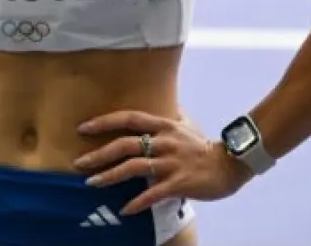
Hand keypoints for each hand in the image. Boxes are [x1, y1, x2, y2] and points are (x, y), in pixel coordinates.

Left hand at [74, 110, 253, 215]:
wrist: (232, 165)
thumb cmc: (204, 145)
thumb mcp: (186, 124)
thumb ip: (171, 113)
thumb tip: (167, 101)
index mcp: (163, 125)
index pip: (128, 118)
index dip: (104, 122)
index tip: (82, 128)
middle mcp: (164, 142)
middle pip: (125, 145)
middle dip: (99, 154)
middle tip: (78, 163)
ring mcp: (171, 163)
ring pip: (134, 168)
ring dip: (110, 176)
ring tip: (91, 183)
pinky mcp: (179, 183)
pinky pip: (153, 193)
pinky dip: (137, 202)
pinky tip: (124, 210)